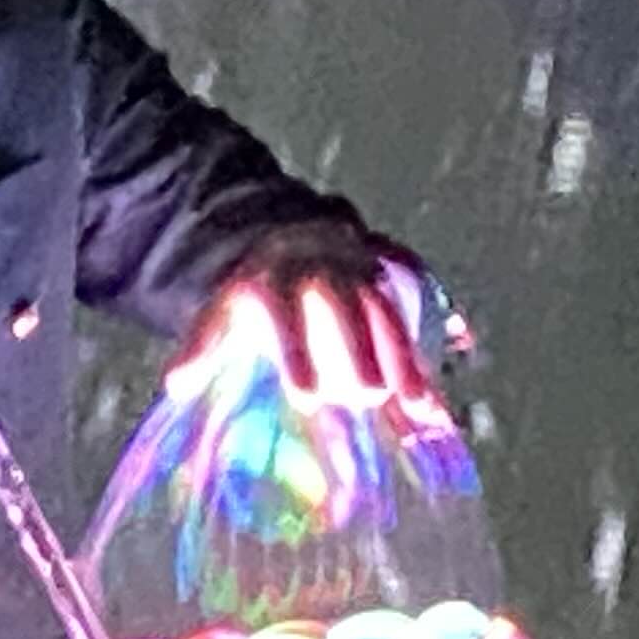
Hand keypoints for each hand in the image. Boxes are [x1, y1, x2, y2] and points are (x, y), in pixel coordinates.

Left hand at [179, 220, 453, 408]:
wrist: (291, 233)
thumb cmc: (254, 290)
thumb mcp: (221, 310)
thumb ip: (201, 347)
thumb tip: (175, 387)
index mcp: (278, 279)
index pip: (287, 316)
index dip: (298, 354)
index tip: (307, 396)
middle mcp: (325, 270)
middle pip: (347, 311)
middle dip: (359, 353)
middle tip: (367, 398)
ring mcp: (364, 269)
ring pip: (388, 309)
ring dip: (406, 356)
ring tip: (420, 405)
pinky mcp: (392, 271)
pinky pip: (422, 292)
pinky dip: (444, 315)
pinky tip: (464, 345)